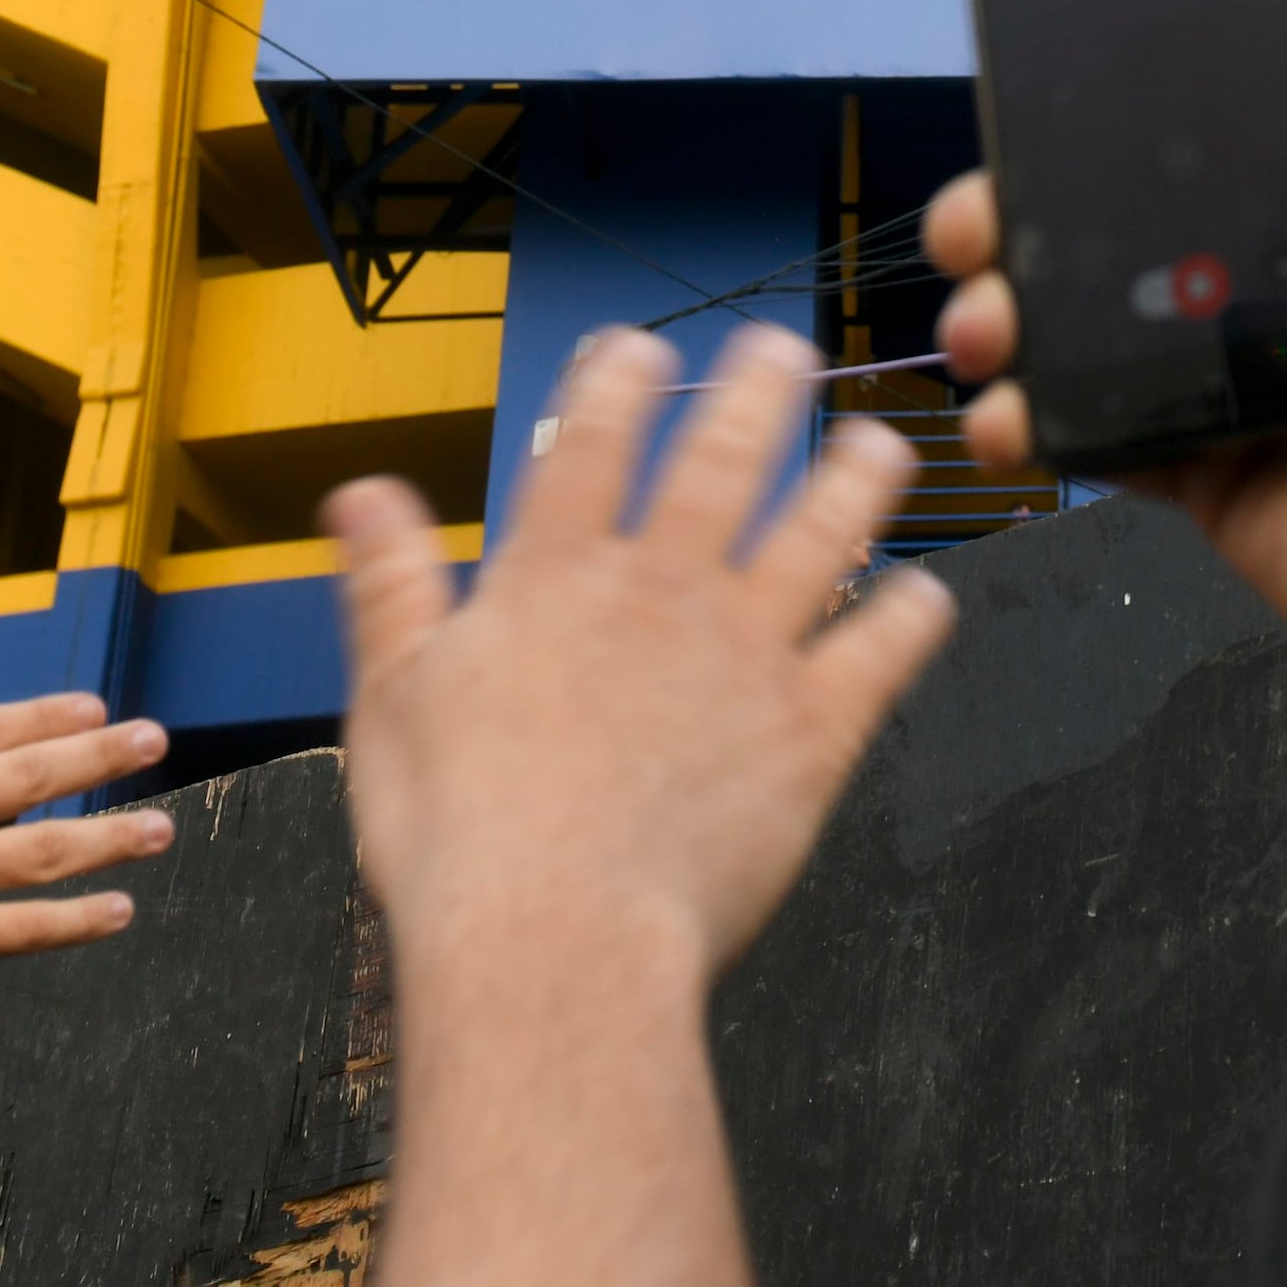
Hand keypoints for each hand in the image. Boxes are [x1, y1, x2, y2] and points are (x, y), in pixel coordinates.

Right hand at [0, 673, 166, 1254]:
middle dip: (98, 754)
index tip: (91, 706)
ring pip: (40, 850)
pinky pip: (26, 926)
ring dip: (109, 838)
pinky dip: (78, 919)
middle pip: (23, 776)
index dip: (38, 717)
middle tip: (154, 739)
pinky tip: (119, 910)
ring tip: (160, 829)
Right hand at [332, 327, 953, 987]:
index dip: (615, 384)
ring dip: (854, 481)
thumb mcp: (393, 697)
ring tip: (882, 441)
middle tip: (782, 347)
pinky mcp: (810, 735)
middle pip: (720, 465)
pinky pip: (878, 658)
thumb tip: (358, 493)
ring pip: (818, 538)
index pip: (590, 449)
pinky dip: (908, 621)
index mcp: (555, 581)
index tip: (637, 344)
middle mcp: (661, 595)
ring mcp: (746, 658)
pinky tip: (928, 595)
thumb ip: (390, 585)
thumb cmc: (461, 839)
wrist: (556, 942)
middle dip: (755, 395)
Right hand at [933, 0, 1286, 1105]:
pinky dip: (1040, 418)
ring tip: (981, 324)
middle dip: (1027, 213)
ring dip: (1012, 313)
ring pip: (1089, 319)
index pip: (1210, 113)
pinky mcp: (1215, 469)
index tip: (1029, 77)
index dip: (1114, 93)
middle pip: (1122, 215)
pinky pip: (1102, 430)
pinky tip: (1009, 412)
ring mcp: (1249, 372)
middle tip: (974, 226)